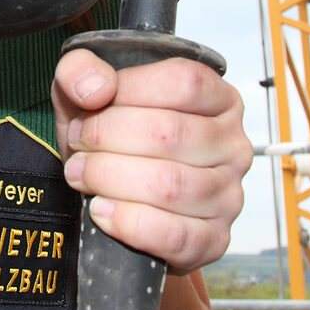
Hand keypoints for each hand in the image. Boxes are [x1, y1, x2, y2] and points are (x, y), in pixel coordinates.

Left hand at [52, 48, 252, 274]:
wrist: (117, 202)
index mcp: (216, 98)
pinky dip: (127, 222)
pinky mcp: (214, 239)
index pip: (183, 83)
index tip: (88, 105)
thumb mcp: (88, 94)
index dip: (128, 91)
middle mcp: (232, 145)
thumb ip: (81, 70)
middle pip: (170, 133)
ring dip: (109, 179)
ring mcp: (228, 195)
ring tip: (82, 175)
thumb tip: (94, 87)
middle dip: (107, 138)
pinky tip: (102, 210)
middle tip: (78, 146)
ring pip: (169, 185)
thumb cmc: (112, 142)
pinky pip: (174, 235)